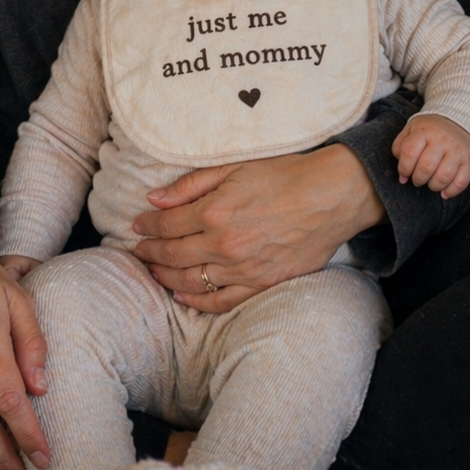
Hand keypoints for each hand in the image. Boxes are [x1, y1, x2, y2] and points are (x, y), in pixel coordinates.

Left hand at [131, 144, 385, 312]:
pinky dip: (198, 302)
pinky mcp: (263, 284)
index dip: (147, 225)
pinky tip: (183, 296)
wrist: (331, 195)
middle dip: (150, 252)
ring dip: (167, 277)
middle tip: (138, 250)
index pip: (167, 224)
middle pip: (174, 254)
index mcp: (215, 211)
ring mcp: (244, 269)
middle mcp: (225, 244)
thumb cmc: (284, 174)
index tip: (137, 224)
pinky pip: (222, 301)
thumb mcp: (233, 168)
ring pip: (192, 281)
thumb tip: (154, 199)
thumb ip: (191, 185)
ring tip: (154, 270)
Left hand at [391, 113, 469, 198]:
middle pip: (426, 167)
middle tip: (417, 179)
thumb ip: (401, 146)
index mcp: (424, 130)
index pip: (409, 152)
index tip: (404, 174)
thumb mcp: (411, 129)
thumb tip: (402, 174)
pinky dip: (450, 192)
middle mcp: (442, 139)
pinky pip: (460, 183)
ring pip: (443, 177)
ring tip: (430, 183)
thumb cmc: (431, 130)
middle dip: (418, 179)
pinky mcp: (468, 162)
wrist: (459, 123)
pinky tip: (444, 192)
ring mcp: (457, 151)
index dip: (403, 168)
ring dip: (433, 186)